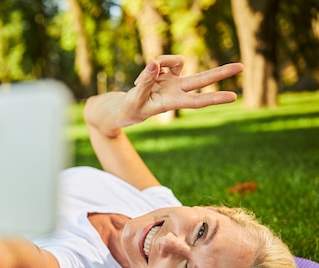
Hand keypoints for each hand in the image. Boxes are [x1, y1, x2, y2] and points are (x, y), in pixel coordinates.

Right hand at [84, 55, 243, 136]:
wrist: (124, 109)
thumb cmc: (130, 110)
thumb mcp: (134, 99)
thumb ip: (145, 81)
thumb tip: (156, 63)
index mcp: (172, 103)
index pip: (197, 100)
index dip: (214, 97)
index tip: (233, 97)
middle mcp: (176, 90)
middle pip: (202, 80)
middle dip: (220, 73)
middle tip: (240, 66)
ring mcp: (172, 80)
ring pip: (178, 62)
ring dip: (162, 62)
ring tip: (141, 79)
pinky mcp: (165, 72)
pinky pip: (164, 60)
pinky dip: (155, 64)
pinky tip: (144, 76)